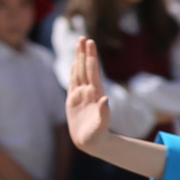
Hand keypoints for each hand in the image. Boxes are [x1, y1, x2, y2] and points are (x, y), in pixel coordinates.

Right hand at [64, 37, 115, 154]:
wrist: (93, 142)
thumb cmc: (98, 135)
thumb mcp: (101, 125)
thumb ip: (103, 113)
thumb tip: (106, 100)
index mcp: (95, 94)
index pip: (93, 70)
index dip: (91, 56)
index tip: (90, 42)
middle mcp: (89, 91)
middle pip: (86, 67)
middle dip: (84, 52)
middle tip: (83, 36)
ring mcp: (81, 95)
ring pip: (79, 72)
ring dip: (79, 58)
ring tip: (79, 45)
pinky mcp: (73, 100)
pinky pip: (73, 82)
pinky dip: (73, 72)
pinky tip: (74, 63)